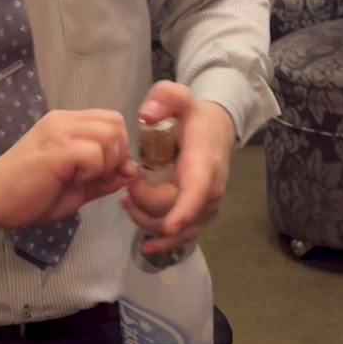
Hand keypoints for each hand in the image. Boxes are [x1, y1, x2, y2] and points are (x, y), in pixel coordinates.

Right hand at [0, 109, 137, 228]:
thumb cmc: (29, 195)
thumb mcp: (76, 187)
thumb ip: (104, 178)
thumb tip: (132, 172)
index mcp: (68, 124)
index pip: (112, 120)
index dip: (119, 148)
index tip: (106, 172)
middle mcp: (64, 120)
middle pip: (115, 124)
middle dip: (117, 154)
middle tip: (98, 176)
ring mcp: (59, 131)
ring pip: (109, 135)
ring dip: (106, 162)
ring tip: (84, 178)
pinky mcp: (56, 149)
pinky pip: (94, 153)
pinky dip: (94, 171)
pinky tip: (75, 181)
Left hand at [121, 81, 236, 253]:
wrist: (216, 132)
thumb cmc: (194, 117)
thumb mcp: (180, 98)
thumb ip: (164, 98)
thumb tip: (145, 115)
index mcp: (204, 165)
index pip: (197, 191)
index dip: (184, 210)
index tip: (170, 225)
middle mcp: (210, 192)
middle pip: (172, 213)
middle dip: (143, 204)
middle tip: (126, 184)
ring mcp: (206, 209)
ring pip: (174, 230)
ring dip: (145, 220)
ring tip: (126, 201)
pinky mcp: (200, 218)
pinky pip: (181, 237)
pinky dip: (162, 241)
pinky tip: (146, 246)